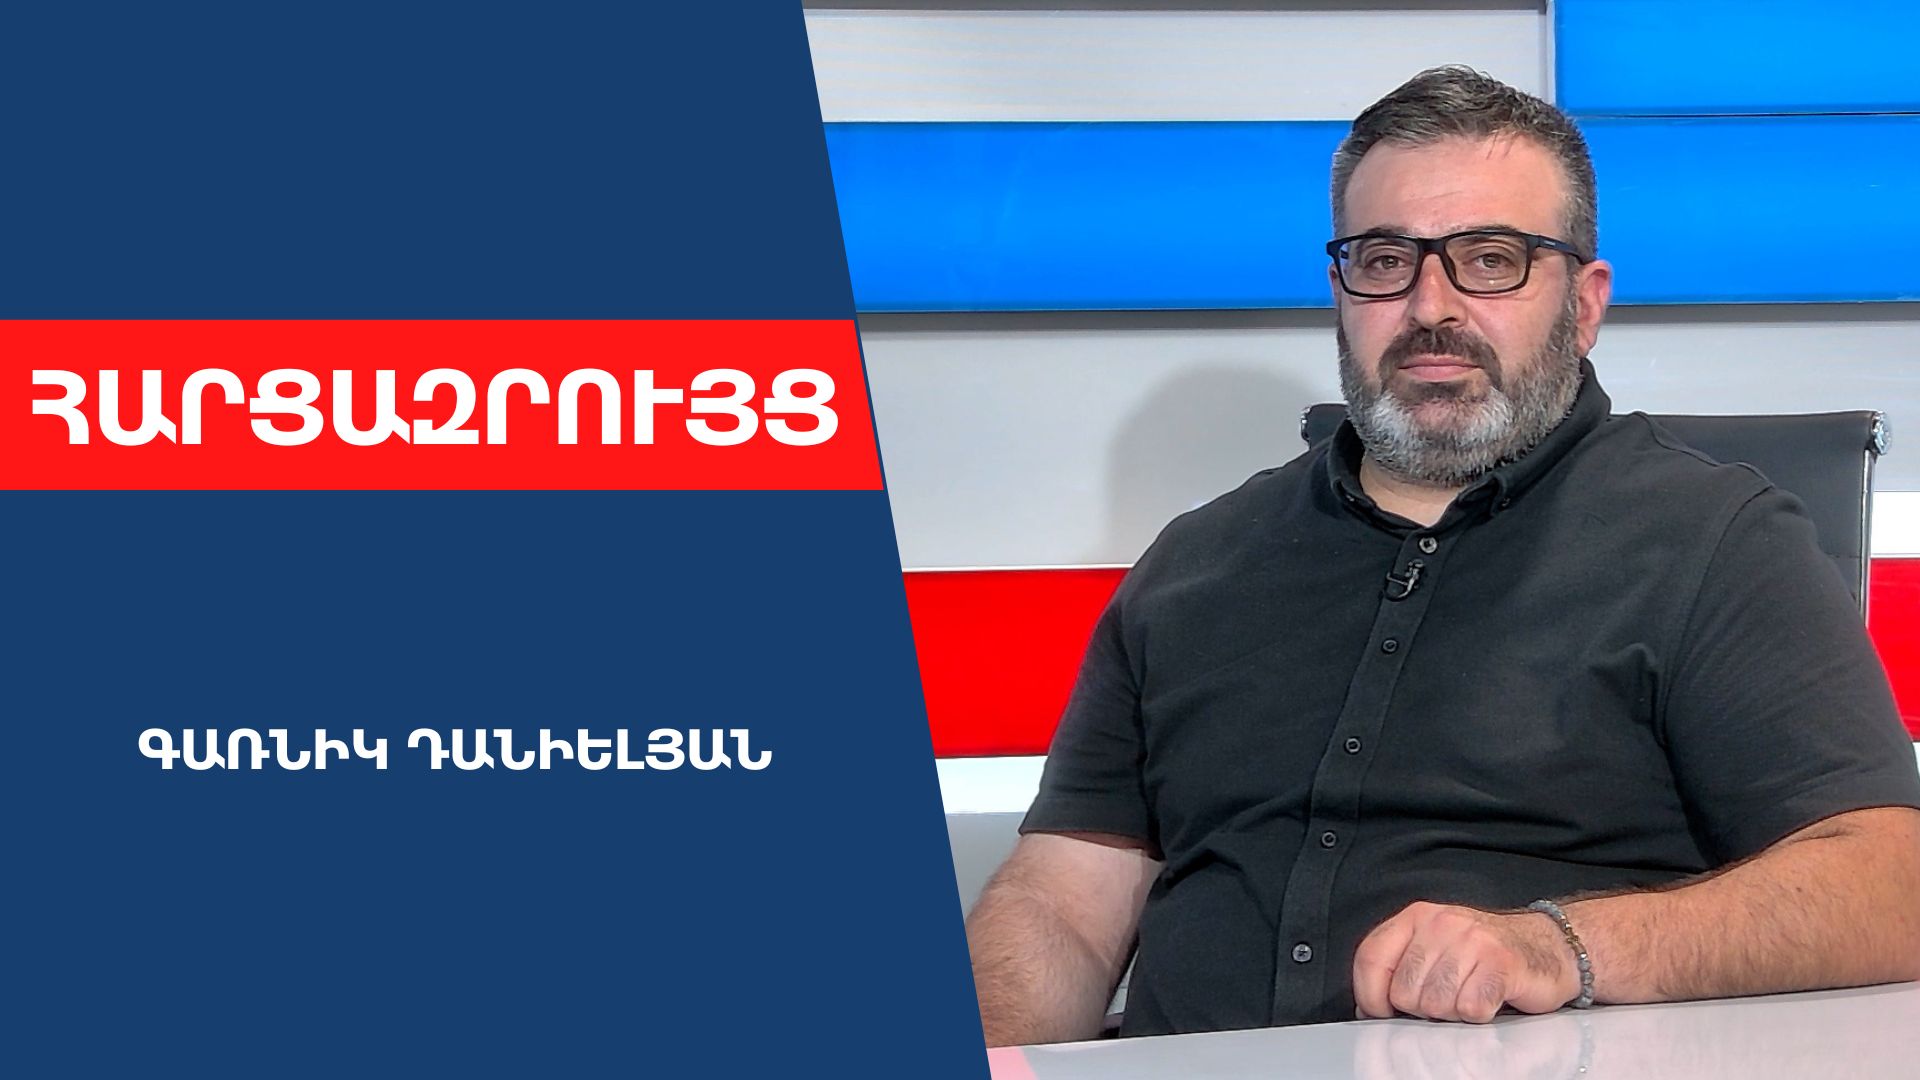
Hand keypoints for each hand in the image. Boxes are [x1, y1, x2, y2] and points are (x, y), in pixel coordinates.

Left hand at [1352, 901, 1579, 1022]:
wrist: (1550, 946)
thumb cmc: (1486, 954)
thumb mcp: (1434, 948)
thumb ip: (1400, 968)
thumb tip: (1366, 1005)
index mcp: (1416, 917)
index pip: (1370, 958)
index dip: (1370, 995)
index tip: (1382, 1012)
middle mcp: (1441, 923)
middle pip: (1404, 992)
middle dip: (1422, 1008)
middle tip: (1448, 997)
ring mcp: (1472, 942)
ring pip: (1435, 1004)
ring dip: (1452, 1012)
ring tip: (1469, 995)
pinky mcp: (1501, 964)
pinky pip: (1471, 1009)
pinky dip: (1479, 1015)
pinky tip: (1490, 999)